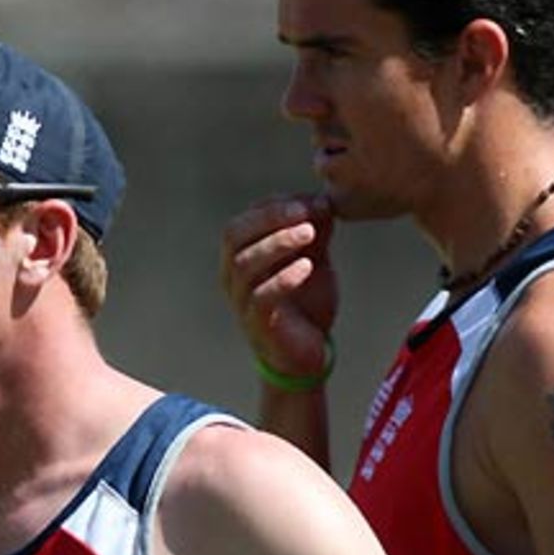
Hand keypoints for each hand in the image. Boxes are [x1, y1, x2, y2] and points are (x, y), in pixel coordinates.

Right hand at [220, 195, 337, 377]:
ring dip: (277, 243)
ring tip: (309, 233)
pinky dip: (282, 278)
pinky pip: (260, 297)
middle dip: (269, 218)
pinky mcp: (256, 323)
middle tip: (303, 211)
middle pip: (234, 235)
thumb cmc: (305, 303)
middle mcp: (232, 276)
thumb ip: (315, 232)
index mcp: (240, 256)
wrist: (307, 354)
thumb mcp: (312, 260)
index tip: (309, 201)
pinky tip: (306, 267)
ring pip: (244, 263)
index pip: (245, 220)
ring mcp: (240, 300)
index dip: (274, 206)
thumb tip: (321, 200)